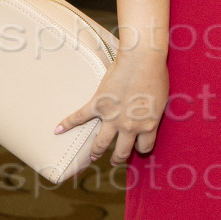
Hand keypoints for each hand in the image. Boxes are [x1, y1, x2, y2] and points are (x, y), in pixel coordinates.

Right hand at [55, 50, 168, 164]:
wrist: (142, 59)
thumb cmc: (157, 75)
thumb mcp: (162, 99)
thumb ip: (155, 112)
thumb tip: (154, 115)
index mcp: (148, 125)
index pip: (145, 147)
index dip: (141, 149)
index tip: (138, 149)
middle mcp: (130, 127)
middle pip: (122, 151)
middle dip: (118, 158)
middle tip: (115, 160)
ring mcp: (112, 118)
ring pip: (101, 143)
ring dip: (96, 151)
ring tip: (93, 156)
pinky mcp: (98, 105)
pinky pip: (79, 118)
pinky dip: (67, 123)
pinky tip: (58, 130)